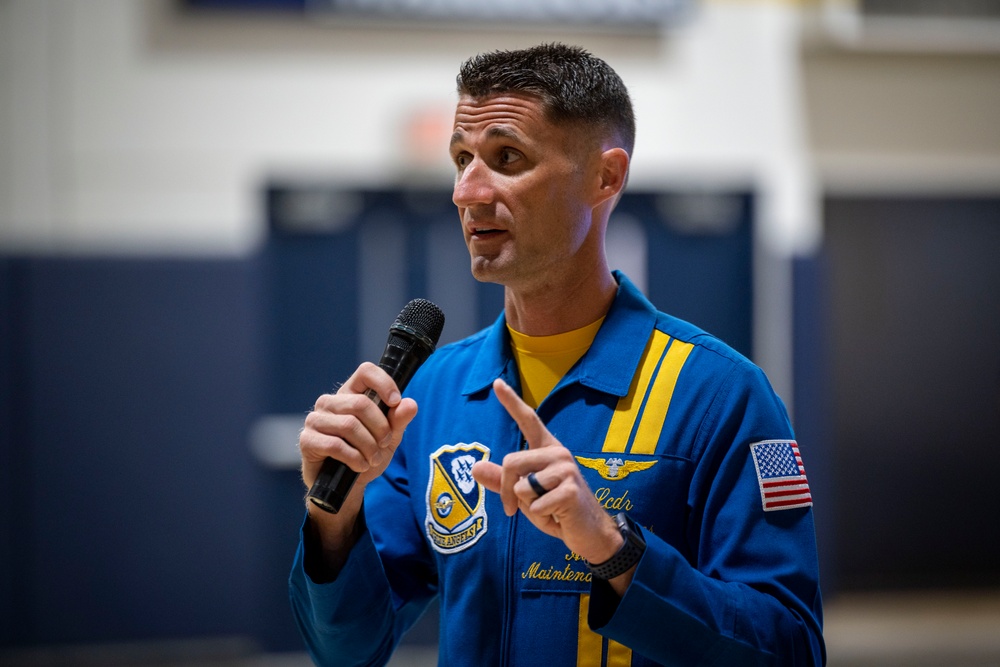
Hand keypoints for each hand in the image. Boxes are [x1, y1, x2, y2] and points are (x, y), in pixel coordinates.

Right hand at [299, 362, 417, 515]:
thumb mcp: (388, 439)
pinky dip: (354, 458)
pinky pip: (335, 445)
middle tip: (383, 445)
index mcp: (350, 394)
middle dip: (380, 428)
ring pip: (349, 425)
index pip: (365, 372)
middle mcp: (330, 402)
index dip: (383, 383)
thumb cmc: (366, 456)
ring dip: (368, 447)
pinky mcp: (307, 439)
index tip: (395, 402)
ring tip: (372, 459)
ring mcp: (316, 420)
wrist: (346, 487)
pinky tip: (359, 466)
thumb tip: (410, 404)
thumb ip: (399, 421)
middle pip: (361, 404)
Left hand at [471, 379, 623, 568]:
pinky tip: (558, 516)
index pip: (528, 420)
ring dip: (527, 506)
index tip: (497, 383)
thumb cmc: (556, 511)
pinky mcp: (570, 489)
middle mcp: (558, 453)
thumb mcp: (524, 496)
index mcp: (547, 450)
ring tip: (548, 509)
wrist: (588, 534)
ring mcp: (566, 469)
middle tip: (517, 508)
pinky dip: (541, 517)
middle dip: (506, 491)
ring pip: (520, 486)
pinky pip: (535, 504)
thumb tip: (474, 468)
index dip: (511, 402)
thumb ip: (502, 482)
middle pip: (510, 462)